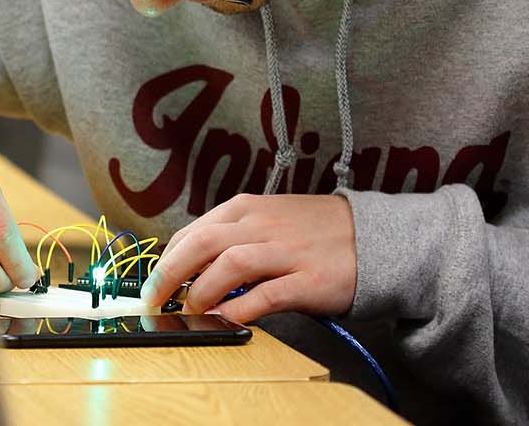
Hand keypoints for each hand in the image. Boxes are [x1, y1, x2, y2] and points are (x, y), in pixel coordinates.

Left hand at [139, 194, 357, 322]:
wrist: (377, 237)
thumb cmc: (316, 233)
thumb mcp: (269, 220)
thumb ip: (233, 238)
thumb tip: (190, 269)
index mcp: (247, 208)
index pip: (192, 232)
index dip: (165, 260)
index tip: (152, 283)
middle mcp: (263, 224)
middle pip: (201, 243)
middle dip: (169, 274)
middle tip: (155, 300)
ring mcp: (287, 251)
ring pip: (229, 265)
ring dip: (202, 290)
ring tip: (191, 309)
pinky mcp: (309, 279)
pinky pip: (266, 294)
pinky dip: (239, 308)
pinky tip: (225, 320)